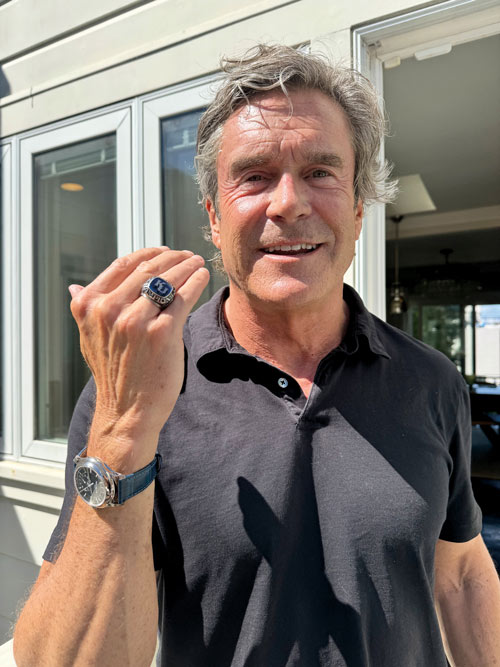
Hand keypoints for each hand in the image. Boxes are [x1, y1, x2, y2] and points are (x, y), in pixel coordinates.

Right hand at [69, 247, 209, 468]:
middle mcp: (108, 310)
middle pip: (148, 269)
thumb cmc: (113, 374)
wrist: (128, 411)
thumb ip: (85, 310)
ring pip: (167, 280)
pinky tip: (202, 278)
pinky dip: (195, 283)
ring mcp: (135, 321)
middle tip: (187, 255)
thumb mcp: (90, 339)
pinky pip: (183, 297)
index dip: (148, 254)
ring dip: (187, 266)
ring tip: (196, 263)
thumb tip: (74, 287)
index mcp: (89, 305)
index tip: (165, 252)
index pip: (123, 265)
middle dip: (172, 258)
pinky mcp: (162, 333)